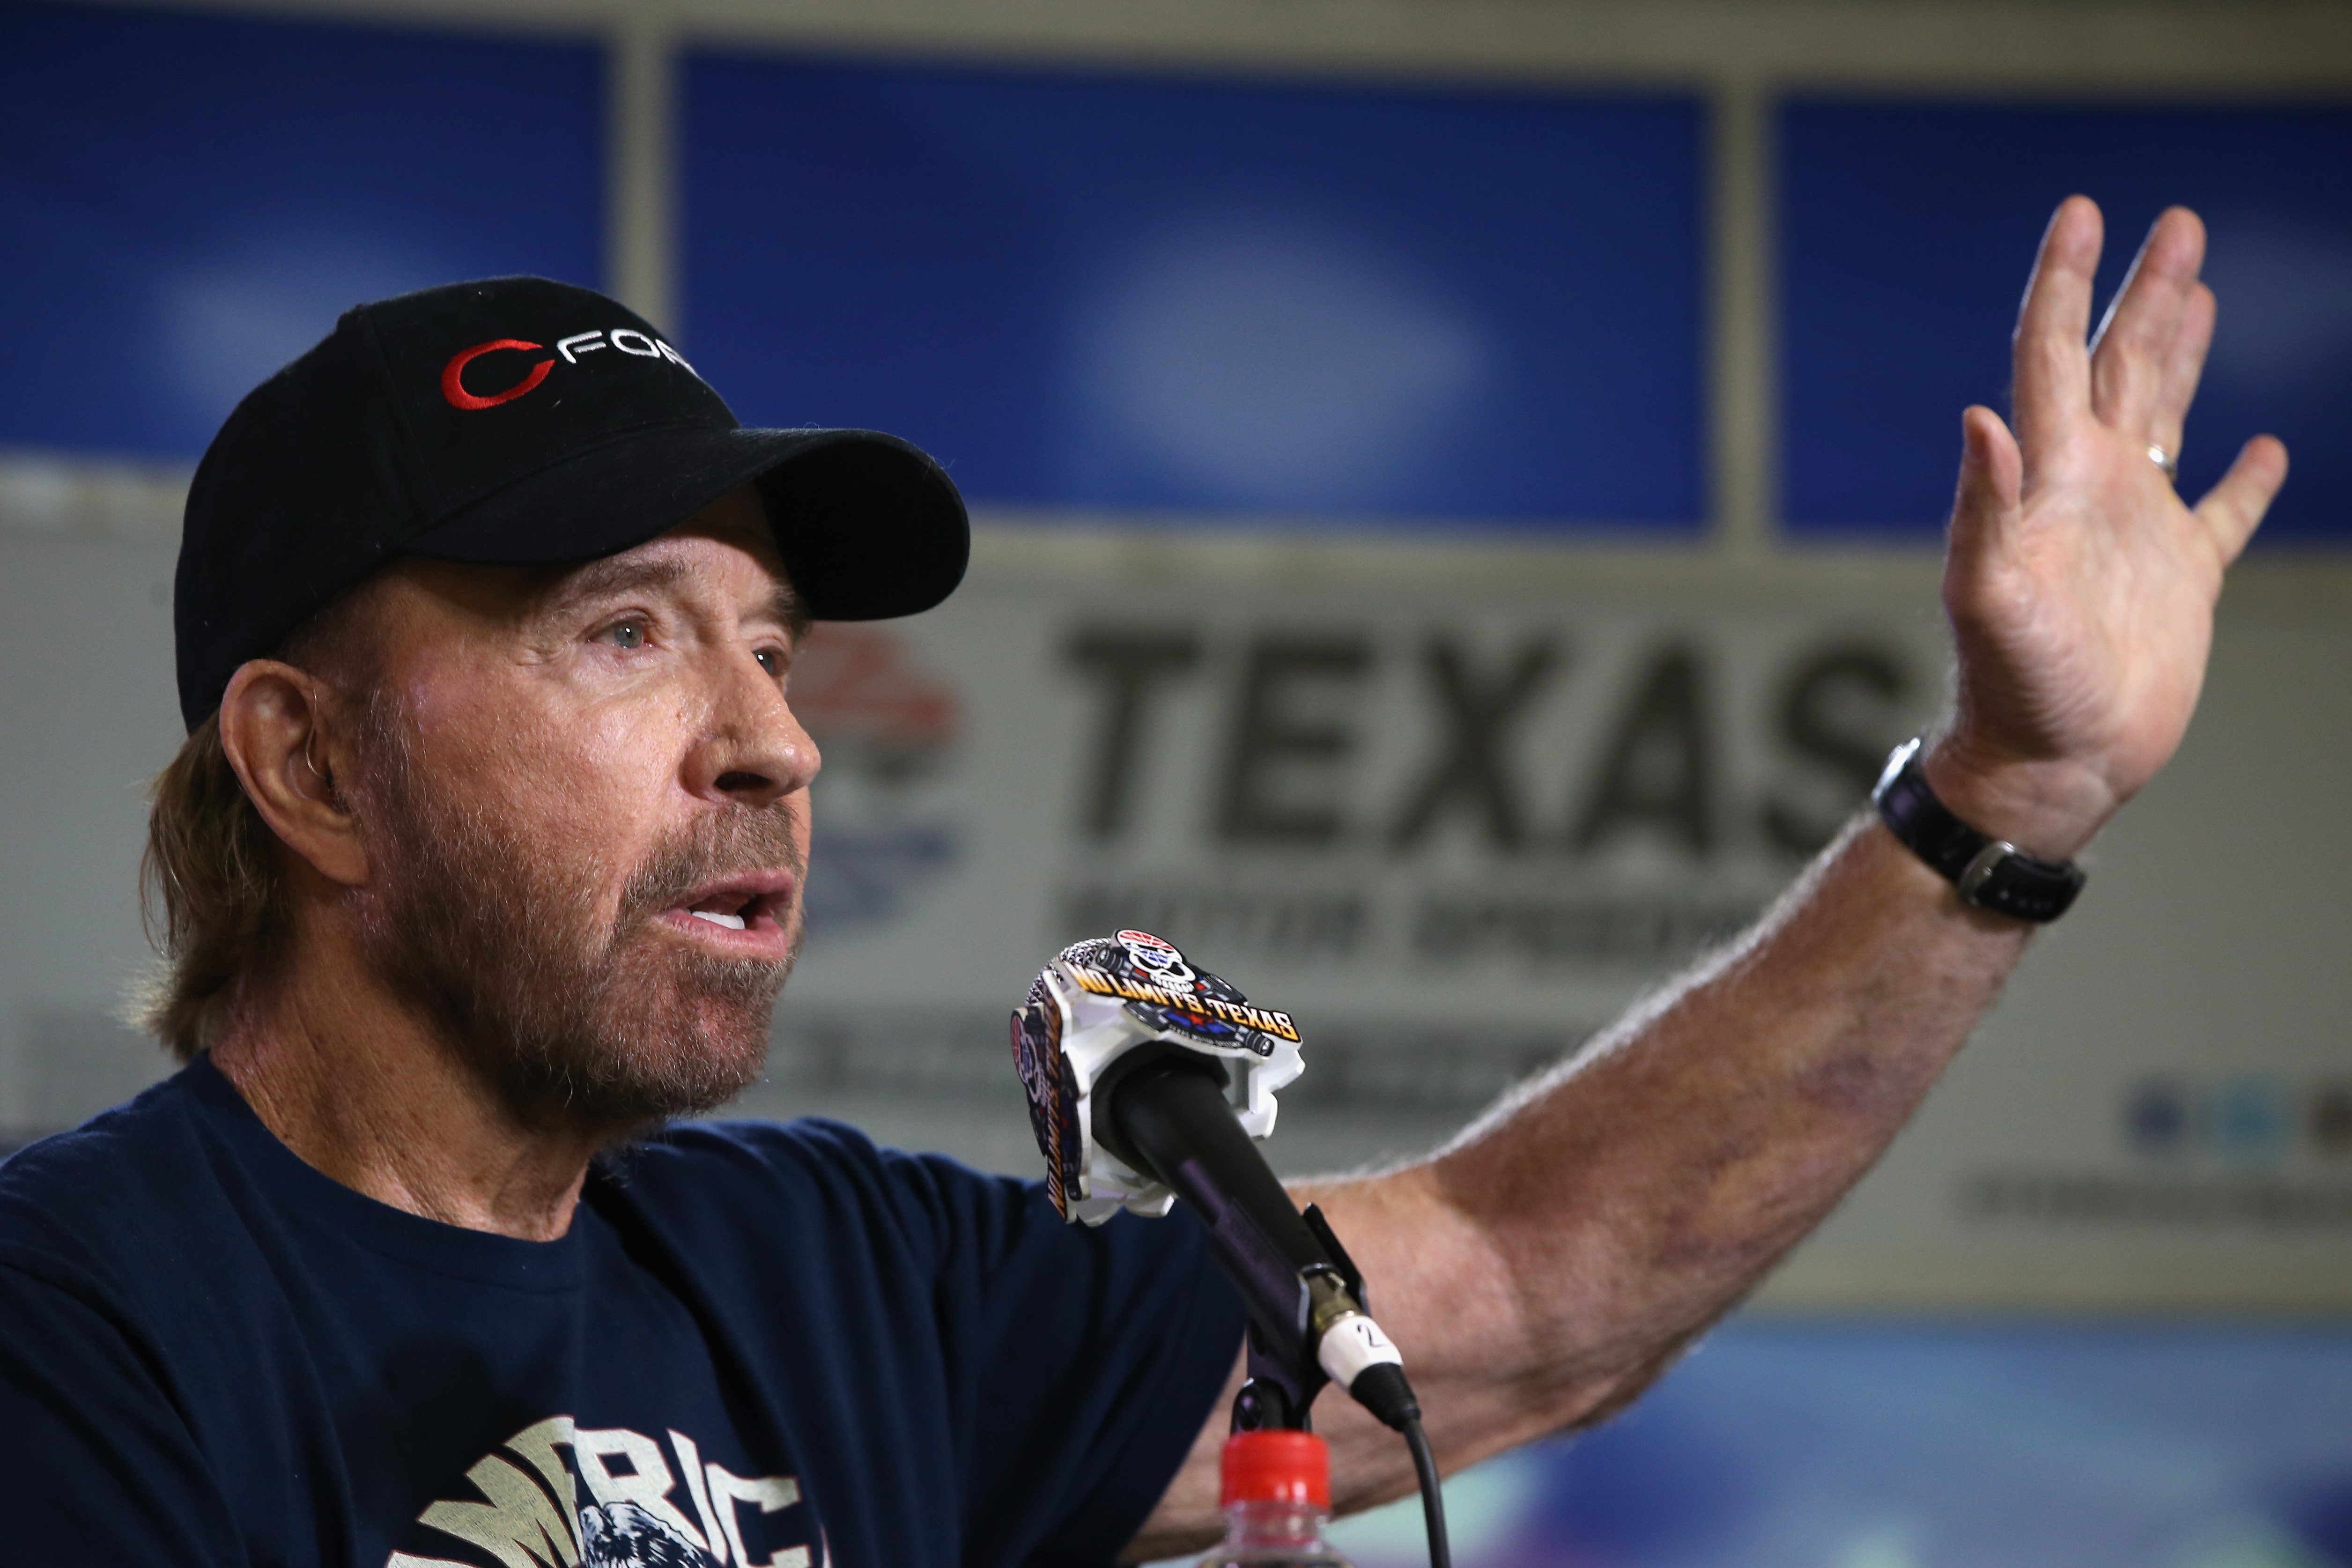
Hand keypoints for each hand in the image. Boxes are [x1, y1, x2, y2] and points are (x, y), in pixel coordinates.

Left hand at [1925, 197, 2288, 859]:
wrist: (2047, 763)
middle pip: (2118, 363)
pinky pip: (2222, 514)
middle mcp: (2088, 488)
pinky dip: (2246, 481)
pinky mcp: (2179, 579)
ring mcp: (2135, 529)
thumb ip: (1985, 509)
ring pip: (2166, 412)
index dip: (2064, 284)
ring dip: (2181, 348)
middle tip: (2175, 222)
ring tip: (2198, 287)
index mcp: (2047, 479)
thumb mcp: (1989, 597)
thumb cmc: (2014, 689)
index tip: (2082, 212)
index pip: (2049, 355)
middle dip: (2144, 291)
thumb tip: (1980, 417)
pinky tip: (2267, 449)